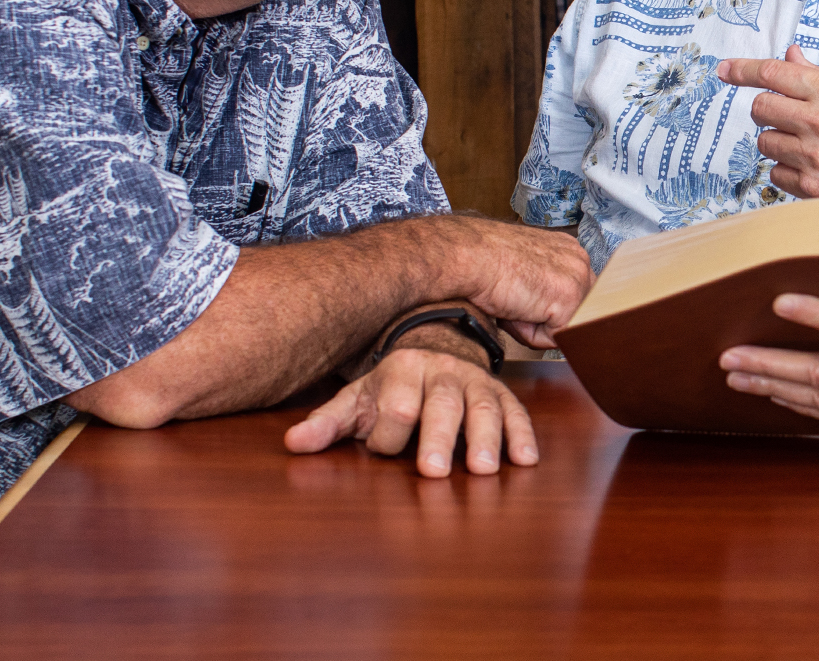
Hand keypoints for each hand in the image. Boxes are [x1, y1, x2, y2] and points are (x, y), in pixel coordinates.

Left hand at [283, 336, 537, 476]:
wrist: (434, 348)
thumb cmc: (391, 387)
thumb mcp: (357, 400)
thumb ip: (328, 423)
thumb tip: (293, 443)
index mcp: (402, 370)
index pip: (396, 407)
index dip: (387, 435)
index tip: (381, 451)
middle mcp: (442, 371)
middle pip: (441, 404)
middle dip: (437, 438)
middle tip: (434, 471)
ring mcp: (475, 381)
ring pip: (484, 407)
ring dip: (485, 438)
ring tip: (483, 470)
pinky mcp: (501, 392)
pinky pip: (515, 411)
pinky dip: (522, 435)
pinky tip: (525, 460)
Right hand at [416, 216, 593, 348]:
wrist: (468, 257)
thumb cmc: (482, 262)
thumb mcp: (522, 270)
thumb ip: (542, 287)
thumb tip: (544, 312)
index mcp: (567, 251)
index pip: (573, 296)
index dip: (546, 309)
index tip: (523, 302)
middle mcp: (578, 260)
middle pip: (573, 313)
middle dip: (543, 319)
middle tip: (514, 301)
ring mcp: (578, 278)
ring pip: (563, 327)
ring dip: (536, 326)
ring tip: (512, 304)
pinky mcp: (569, 299)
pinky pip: (555, 338)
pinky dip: (530, 334)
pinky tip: (513, 310)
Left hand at [715, 44, 818, 198]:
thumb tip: (791, 58)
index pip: (774, 72)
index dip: (743, 69)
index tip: (726, 69)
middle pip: (761, 108)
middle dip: (769, 108)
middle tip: (789, 114)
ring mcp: (814, 158)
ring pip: (766, 142)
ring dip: (781, 141)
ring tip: (813, 144)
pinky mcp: (811, 190)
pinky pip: (776, 174)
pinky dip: (788, 170)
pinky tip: (815, 168)